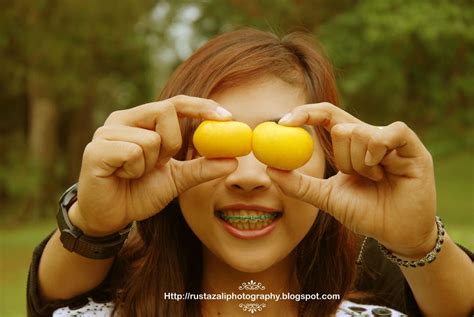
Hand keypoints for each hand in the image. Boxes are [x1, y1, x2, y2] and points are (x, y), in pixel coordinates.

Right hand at [70, 95, 236, 235]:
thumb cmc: (140, 193)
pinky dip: (135, 171)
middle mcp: (123, 119)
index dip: (202, 106)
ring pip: (151, 138)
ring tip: (135, 175)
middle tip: (161, 162)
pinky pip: (132, 152)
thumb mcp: (177, 179)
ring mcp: (106, 132)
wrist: (110, 217)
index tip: (228, 117)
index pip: (176, 103)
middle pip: (165, 111)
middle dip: (172, 142)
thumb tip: (233, 160)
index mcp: (142, 121)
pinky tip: (122, 178)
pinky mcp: (96, 150)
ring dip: (150, 165)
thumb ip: (202, 168)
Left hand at [267, 102, 436, 257]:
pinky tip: (382, 168)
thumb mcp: (327, 198)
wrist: (395, 234)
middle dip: (341, 157)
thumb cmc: (364, 213)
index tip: (283, 122)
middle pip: (341, 126)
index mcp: (350, 144)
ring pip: (360, 132)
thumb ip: (300, 184)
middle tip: (354, 176)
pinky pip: (390, 132)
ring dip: (360, 163)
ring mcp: (391, 140)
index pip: (326, 116)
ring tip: (375, 180)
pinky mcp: (412, 146)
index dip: (305, 114)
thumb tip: (270, 169)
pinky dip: (378, 148)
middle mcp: (369, 136)